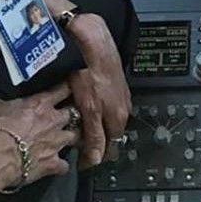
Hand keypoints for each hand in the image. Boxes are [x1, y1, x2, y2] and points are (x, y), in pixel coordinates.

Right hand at [0, 81, 77, 188]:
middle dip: (72, 114)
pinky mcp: (52, 164)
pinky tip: (58, 166)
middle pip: (74, 113)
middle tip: (68, 116)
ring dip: (71, 138)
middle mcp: (54, 121)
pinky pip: (64, 166)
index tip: (71, 86)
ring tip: (67, 139)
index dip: (68, 87)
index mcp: (42, 103)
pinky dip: (61, 166)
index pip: (64, 89)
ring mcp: (56, 143)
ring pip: (75, 137)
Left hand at [66, 15, 132, 168]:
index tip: (81, 162)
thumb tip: (96, 160)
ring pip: (108, 118)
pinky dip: (96, 111)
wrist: (93, 39)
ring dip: (96, 126)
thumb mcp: (89, 108)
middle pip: (110, 134)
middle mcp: (123, 107)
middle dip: (96, 142)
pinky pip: (106, 104)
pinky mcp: (113, 82)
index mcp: (119, 117)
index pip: (110, 148)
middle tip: (77, 146)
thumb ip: (93, 135)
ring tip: (78, 127)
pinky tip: (84, 106)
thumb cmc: (89, 71)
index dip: (95, 157)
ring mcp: (119, 94)